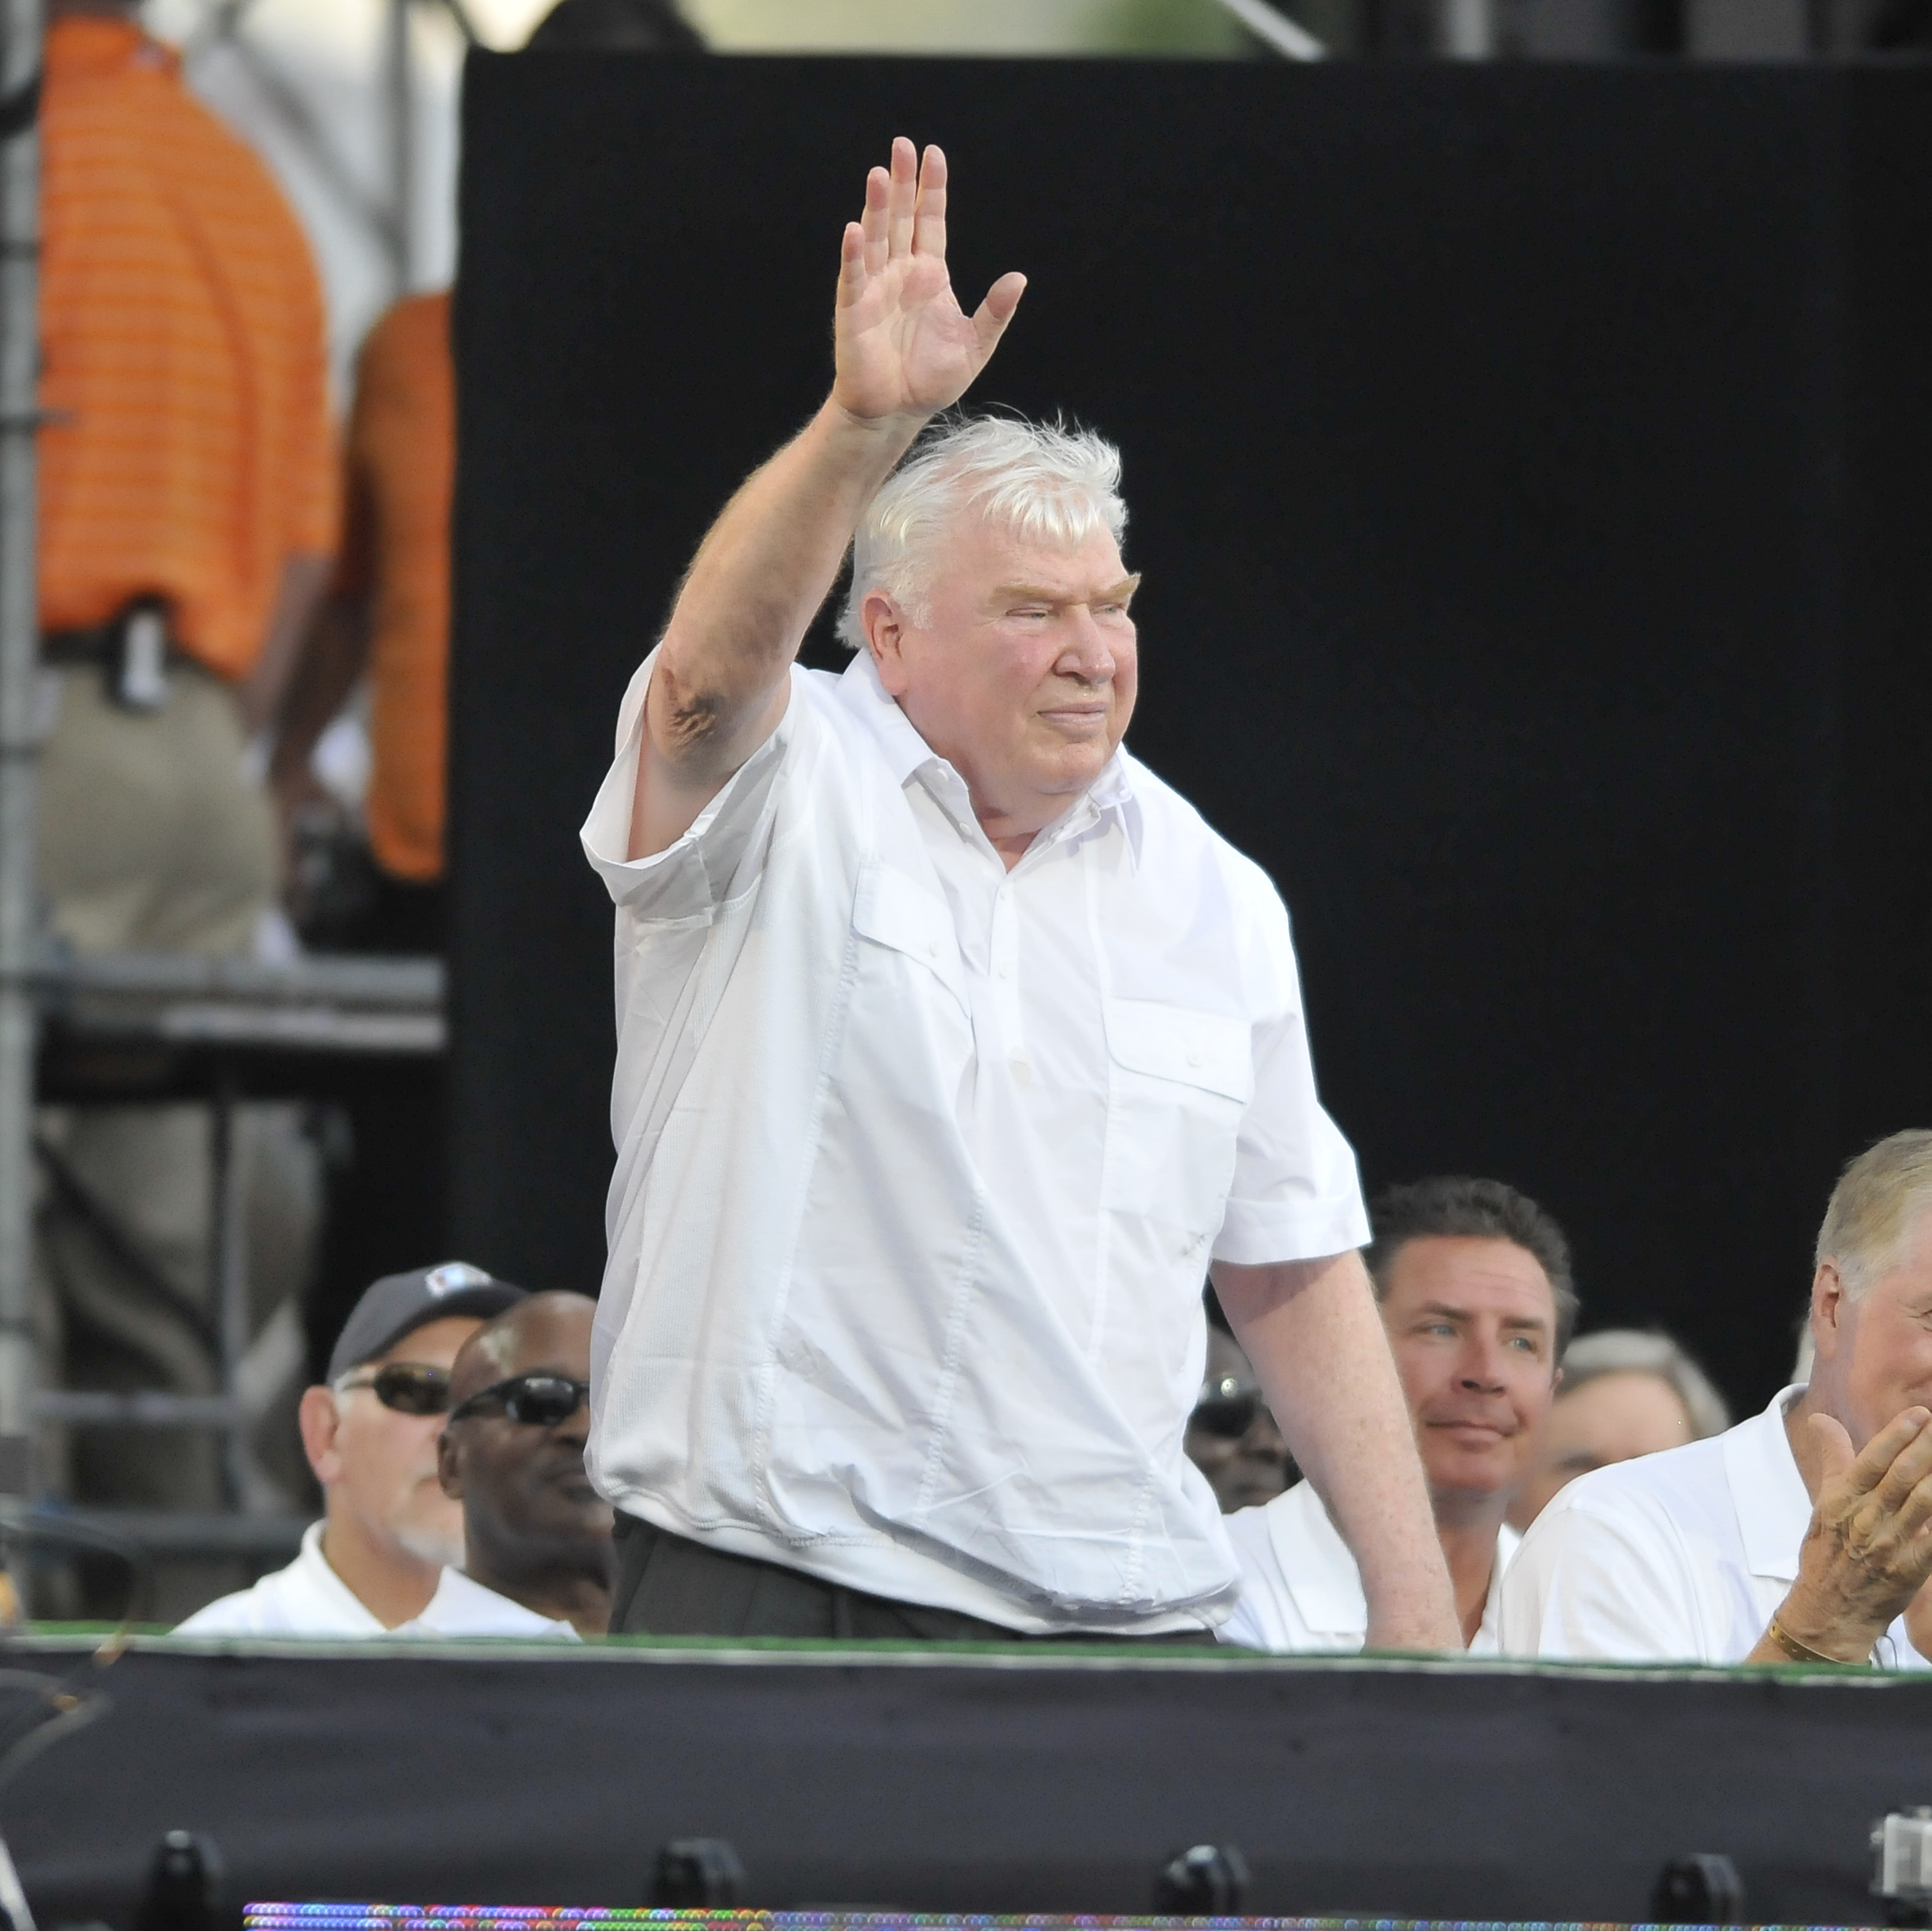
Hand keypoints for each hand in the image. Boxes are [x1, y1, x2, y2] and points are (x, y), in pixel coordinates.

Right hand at [833, 137, 1024, 425]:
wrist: (898, 413)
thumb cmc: (931, 380)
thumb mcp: (975, 345)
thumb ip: (995, 312)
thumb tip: (1019, 278)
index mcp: (929, 275)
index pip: (930, 221)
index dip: (932, 189)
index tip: (934, 154)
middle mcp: (900, 273)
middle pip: (900, 218)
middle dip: (901, 182)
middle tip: (902, 145)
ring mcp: (875, 289)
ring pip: (876, 238)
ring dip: (876, 207)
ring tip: (880, 174)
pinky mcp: (854, 311)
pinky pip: (854, 278)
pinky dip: (854, 255)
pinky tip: (855, 229)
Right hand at [1774, 1408, 1931, 1660]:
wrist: (1831, 1610)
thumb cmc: (1827, 1552)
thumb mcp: (1823, 1503)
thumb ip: (1833, 1459)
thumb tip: (1821, 1419)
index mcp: (1841, 1501)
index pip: (1872, 1462)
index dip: (1896, 1436)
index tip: (1919, 1415)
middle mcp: (1865, 1520)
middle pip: (1902, 1477)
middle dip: (1926, 1448)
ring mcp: (1889, 1546)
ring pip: (1923, 1503)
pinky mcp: (1912, 1569)